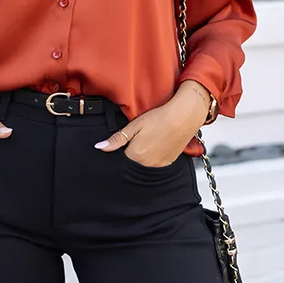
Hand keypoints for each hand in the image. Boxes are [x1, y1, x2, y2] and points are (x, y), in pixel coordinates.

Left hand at [94, 83, 210, 166]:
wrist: (183, 117)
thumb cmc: (159, 118)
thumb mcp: (134, 126)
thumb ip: (117, 139)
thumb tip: (100, 147)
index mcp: (135, 155)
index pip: (120, 159)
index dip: (122, 149)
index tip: (127, 141)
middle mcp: (146, 164)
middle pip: (132, 163)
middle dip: (132, 153)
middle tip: (141, 138)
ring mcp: (158, 165)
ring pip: (143, 165)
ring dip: (143, 156)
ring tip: (150, 140)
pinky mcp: (168, 163)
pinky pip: (156, 164)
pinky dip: (154, 157)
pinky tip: (157, 145)